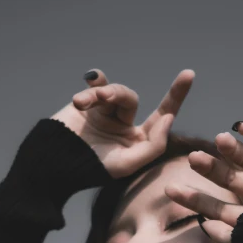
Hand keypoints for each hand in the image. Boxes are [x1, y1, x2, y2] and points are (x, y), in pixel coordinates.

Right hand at [50, 68, 194, 178]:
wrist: (54, 164)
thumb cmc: (93, 168)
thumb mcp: (128, 164)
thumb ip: (153, 145)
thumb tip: (168, 118)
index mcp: (139, 139)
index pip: (162, 115)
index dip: (176, 95)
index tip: (188, 74)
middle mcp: (125, 124)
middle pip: (131, 99)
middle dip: (118, 95)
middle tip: (104, 96)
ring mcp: (106, 113)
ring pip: (112, 91)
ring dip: (98, 94)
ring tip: (80, 103)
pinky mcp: (88, 105)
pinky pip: (96, 85)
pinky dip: (90, 86)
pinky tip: (80, 94)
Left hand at [164, 120, 242, 242]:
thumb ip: (233, 237)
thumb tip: (204, 228)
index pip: (222, 210)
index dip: (197, 201)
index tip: (171, 190)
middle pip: (234, 182)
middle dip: (211, 172)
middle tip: (190, 158)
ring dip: (233, 150)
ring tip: (217, 139)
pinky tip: (240, 125)